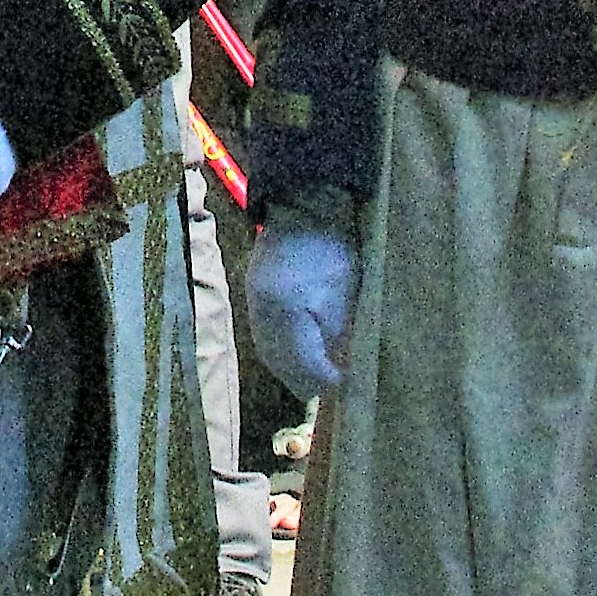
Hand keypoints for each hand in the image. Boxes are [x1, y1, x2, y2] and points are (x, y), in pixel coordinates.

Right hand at [245, 205, 359, 396]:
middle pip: (280, 362)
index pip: (305, 361)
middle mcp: (263, 311)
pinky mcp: (251, 296)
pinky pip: (262, 337)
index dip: (326, 378)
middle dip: (304, 380)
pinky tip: (294, 356)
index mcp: (288, 310)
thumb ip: (337, 333)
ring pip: (268, 352)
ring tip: (312, 379)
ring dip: (289, 370)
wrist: (303, 207)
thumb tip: (337, 367)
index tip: (344, 384)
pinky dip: (278, 352)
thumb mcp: (345, 293)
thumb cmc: (334, 247)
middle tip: (328, 388)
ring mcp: (253, 303)